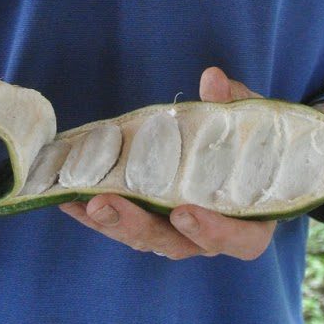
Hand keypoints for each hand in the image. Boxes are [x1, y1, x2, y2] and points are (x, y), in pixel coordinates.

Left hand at [59, 66, 275, 260]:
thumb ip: (234, 105)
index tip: (184, 213)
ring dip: (111, 220)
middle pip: (177, 244)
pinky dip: (96, 213)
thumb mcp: (251, 121)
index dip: (213, 232)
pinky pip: (124, 224)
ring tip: (81, 199)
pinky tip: (69, 197)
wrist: (246, 155)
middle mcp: (212, 235)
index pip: (240, 241)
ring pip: (145, 238)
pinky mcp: (152, 222)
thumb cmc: (254, 144)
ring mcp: (179, 233)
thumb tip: (212, 80)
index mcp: (250, 219)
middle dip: (138, 226)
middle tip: (106, 203)